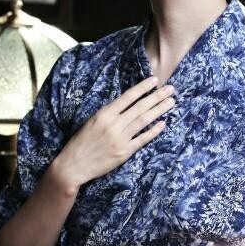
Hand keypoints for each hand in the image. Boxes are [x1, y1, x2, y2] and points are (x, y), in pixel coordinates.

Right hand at [53, 76, 175, 191]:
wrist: (73, 165)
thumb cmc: (81, 142)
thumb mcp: (92, 121)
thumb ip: (109, 113)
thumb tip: (128, 104)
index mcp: (104, 114)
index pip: (128, 97)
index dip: (143, 87)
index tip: (155, 80)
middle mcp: (113, 125)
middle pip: (140, 107)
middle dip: (157, 96)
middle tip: (171, 89)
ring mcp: (120, 139)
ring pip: (144, 121)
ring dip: (159, 110)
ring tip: (171, 102)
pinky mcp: (124, 152)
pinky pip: (142, 139)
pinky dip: (153, 131)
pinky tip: (163, 123)